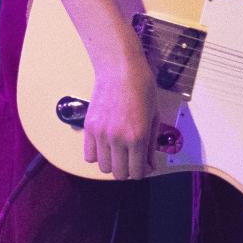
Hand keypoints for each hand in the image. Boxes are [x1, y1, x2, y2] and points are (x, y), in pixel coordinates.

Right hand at [82, 46, 157, 180]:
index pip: (136, 173)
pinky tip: (105, 146)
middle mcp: (118, 139)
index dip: (141, 172)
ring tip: (117, 151)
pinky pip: (89, 155)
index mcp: (138, 137)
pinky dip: (97, 155)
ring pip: (103, 167)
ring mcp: (101, 134)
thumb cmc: (141, 88)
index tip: (142, 166)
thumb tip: (150, 165)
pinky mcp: (89, 128)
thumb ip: (151, 145)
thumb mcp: (154, 117)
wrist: (120, 69)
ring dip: (111, 163)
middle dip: (127, 170)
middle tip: (131, 159)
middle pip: (119, 174)